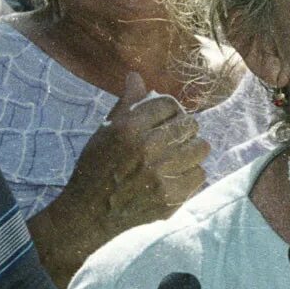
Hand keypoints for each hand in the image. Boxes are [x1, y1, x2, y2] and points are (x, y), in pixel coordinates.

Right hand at [63, 71, 209, 231]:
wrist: (89, 213)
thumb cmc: (96, 167)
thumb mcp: (105, 131)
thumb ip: (126, 104)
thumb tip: (136, 75)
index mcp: (128, 128)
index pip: (170, 104)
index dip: (170, 110)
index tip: (165, 119)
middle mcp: (146, 149)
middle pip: (189, 124)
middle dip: (183, 128)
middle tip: (172, 138)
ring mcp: (160, 174)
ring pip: (200, 148)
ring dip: (191, 149)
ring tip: (177, 155)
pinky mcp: (170, 197)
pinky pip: (200, 174)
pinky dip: (191, 173)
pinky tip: (175, 175)